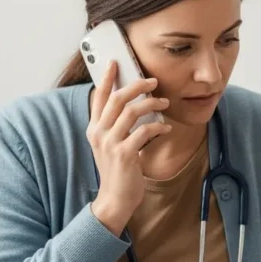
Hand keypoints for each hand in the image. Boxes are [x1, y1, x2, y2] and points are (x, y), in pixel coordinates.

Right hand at [86, 60, 171, 234]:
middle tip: (153, 81)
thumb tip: (134, 106)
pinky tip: (166, 127)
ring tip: (164, 103)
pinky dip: (158, 126)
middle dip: (137, 85)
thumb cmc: (118, 171)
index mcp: (94, 128)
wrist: (115, 199)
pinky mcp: (125, 154)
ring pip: (131, 111)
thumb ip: (116, 127)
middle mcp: (99, 133)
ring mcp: (111, 143)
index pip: (98, 97)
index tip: (116, 62)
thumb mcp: (111, 145)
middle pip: (117, 98)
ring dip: (151, 104)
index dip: (107, 78)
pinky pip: (145, 132)